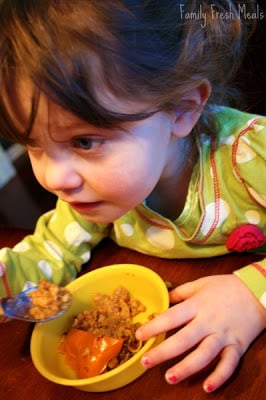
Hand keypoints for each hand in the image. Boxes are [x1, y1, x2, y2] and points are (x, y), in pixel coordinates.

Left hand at [136, 274, 265, 391]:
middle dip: (163, 352)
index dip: (154, 326)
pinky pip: (229, 364)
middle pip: (183, 339)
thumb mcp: (201, 283)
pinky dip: (219, 376)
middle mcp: (208, 322)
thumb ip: (181, 292)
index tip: (139, 335)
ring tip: (170, 378)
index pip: (171, 317)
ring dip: (186, 368)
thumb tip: (163, 298)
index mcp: (197, 305)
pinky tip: (207, 387)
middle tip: (145, 361)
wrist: (256, 291)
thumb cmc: (226, 286)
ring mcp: (223, 335)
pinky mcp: (237, 346)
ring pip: (204, 354)